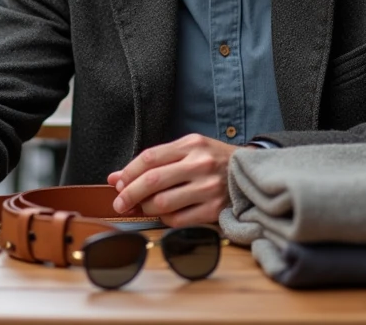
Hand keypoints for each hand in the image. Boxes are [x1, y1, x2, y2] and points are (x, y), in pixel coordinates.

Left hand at [106, 134, 246, 227]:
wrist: (250, 172)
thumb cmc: (213, 160)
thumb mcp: (188, 151)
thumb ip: (155, 161)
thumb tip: (115, 178)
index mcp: (191, 145)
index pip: (149, 158)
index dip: (128, 172)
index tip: (117, 184)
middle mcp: (200, 164)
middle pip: (153, 180)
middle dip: (129, 194)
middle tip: (119, 203)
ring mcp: (208, 188)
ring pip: (163, 203)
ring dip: (147, 208)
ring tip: (145, 207)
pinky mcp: (214, 209)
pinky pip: (177, 220)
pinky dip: (165, 219)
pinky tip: (165, 214)